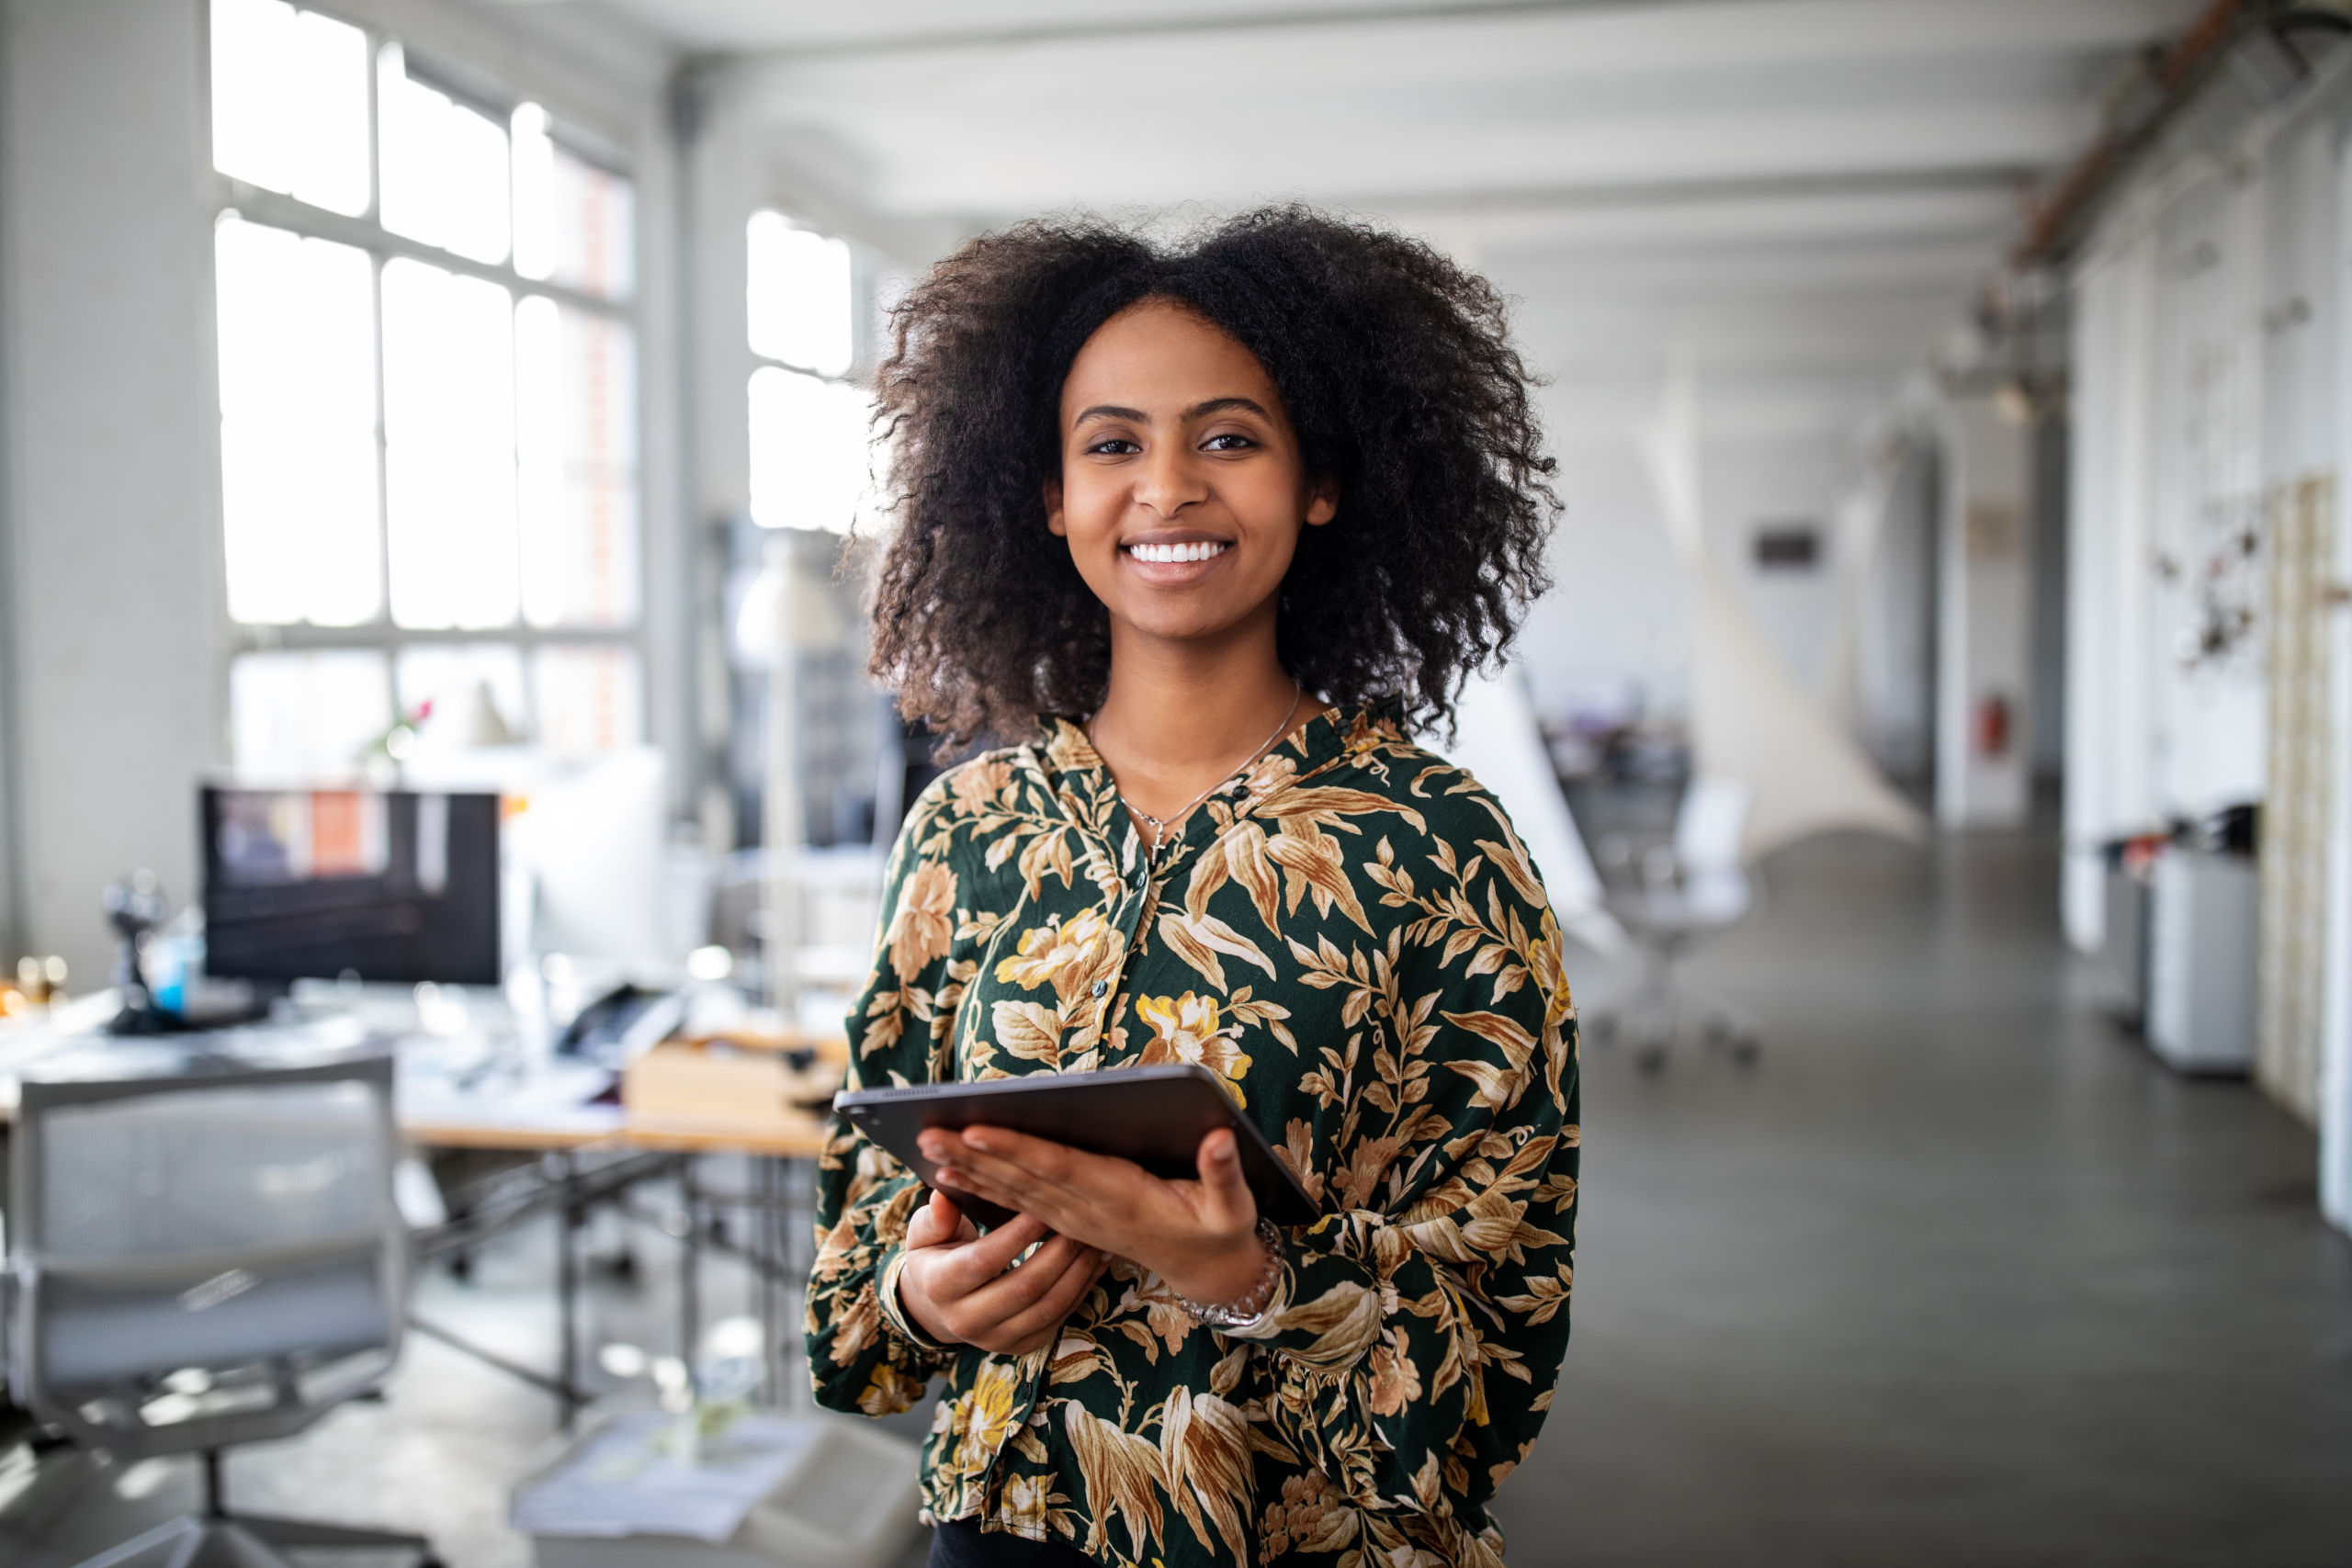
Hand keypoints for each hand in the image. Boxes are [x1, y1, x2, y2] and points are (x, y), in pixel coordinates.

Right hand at [895, 1188, 1106, 1353]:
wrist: (936, 1306)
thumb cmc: (935, 1256)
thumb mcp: (925, 1233)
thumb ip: (937, 1216)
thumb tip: (943, 1196)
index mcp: (940, 1286)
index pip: (984, 1261)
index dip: (1018, 1234)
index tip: (1044, 1205)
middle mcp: (964, 1320)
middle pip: (1023, 1287)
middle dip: (1059, 1252)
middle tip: (1080, 1220)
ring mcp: (995, 1339)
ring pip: (1047, 1307)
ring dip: (1078, 1272)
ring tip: (1095, 1240)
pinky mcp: (1020, 1346)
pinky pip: (1058, 1318)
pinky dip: (1082, 1289)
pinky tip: (1097, 1262)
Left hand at [920, 1125, 1270, 1311]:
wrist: (1209, 1271)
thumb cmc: (1221, 1230)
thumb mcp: (1233, 1207)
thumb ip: (1225, 1172)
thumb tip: (1222, 1137)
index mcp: (1121, 1198)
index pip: (1059, 1169)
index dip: (1018, 1150)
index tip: (978, 1130)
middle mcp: (1089, 1210)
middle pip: (1023, 1179)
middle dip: (974, 1156)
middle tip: (929, 1132)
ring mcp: (1076, 1219)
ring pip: (1014, 1192)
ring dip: (970, 1171)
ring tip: (929, 1148)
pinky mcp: (1071, 1222)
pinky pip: (1020, 1204)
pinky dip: (985, 1188)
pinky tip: (953, 1175)